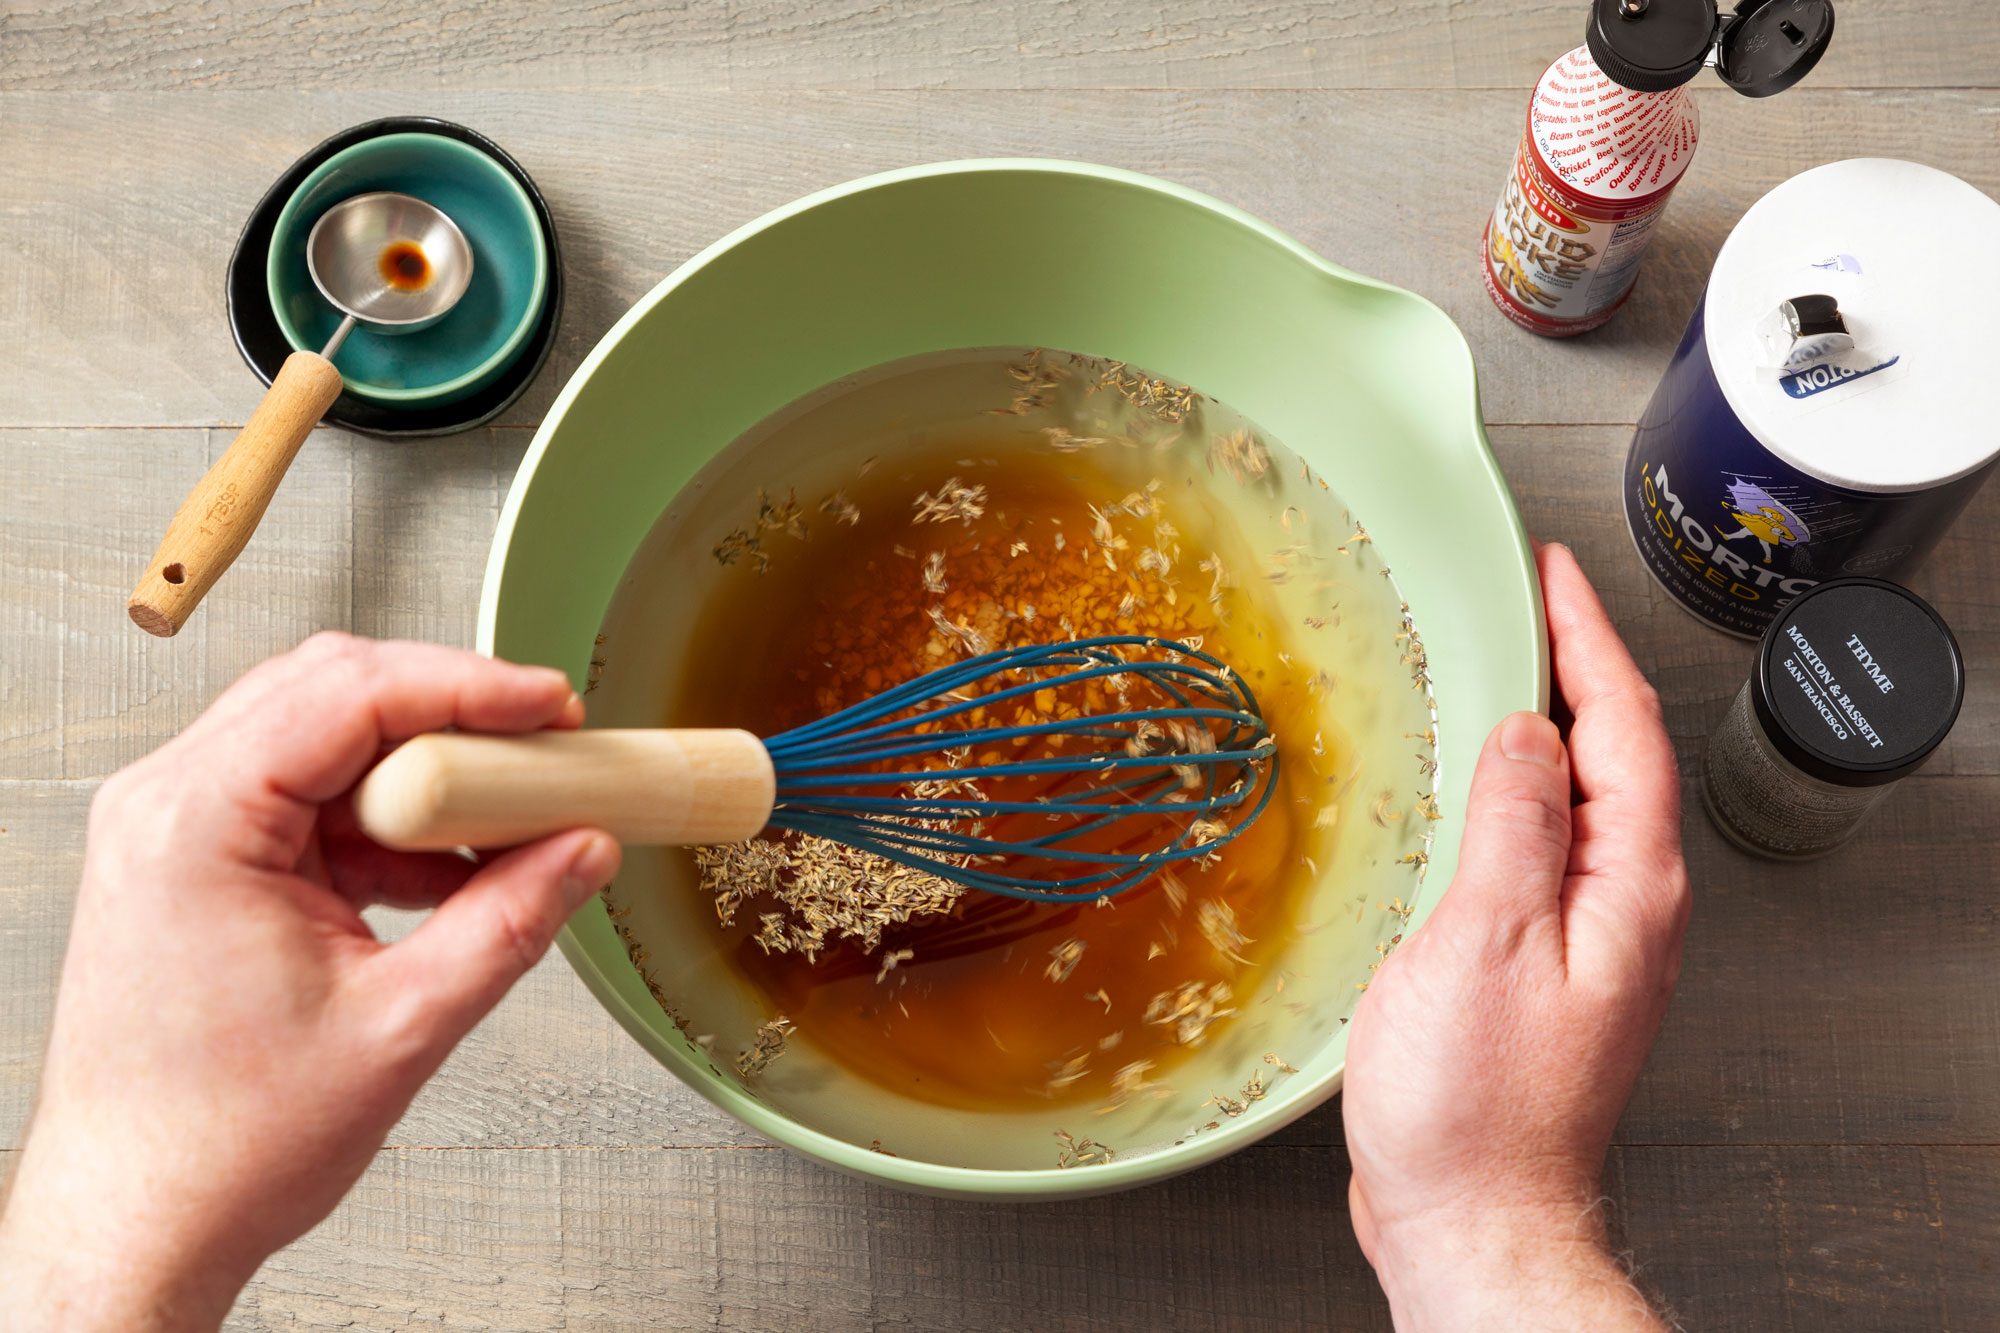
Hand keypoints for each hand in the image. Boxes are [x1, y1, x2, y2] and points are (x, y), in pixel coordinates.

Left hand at [0, 634, 620, 1331]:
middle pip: (331, 692)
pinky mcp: (198, 863)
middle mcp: (167, 806)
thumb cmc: (220, 1144)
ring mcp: (176, 831)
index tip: (553, 708)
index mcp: (194, 825)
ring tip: (508, 823)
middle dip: (451, 716)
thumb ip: (510, 922)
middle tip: (545, 752)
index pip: (348, 694)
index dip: (468, 687)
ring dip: (422, 772)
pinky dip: (389, 820)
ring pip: (324, 739)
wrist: (140, 1218)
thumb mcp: (401, 1026)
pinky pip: (310, 798)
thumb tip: (585, 849)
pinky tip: (453, 869)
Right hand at [1342, 544, 1689, 1330]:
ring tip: (1500, 671)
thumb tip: (1526, 730)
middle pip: (1611, 756)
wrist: (1473, 1215)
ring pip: (1575, 800)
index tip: (1555, 574)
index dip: (1588, 639)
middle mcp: (1622, 907)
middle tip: (1525, 602)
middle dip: (1573, 667)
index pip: (1622, 727)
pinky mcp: (1540, 965)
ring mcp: (1585, 938)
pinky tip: (1472, 791)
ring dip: (1542, 728)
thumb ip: (1514, 825)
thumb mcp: (1486, 942)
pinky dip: (1511, 794)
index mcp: (1627, 888)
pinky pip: (1539, 847)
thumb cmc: (1476, 1106)